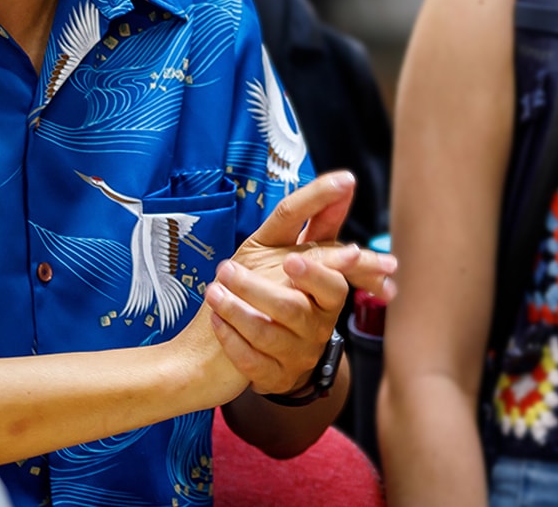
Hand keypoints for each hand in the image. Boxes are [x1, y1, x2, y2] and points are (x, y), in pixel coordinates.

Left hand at [202, 172, 398, 394]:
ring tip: (212, 290)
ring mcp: (298, 354)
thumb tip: (345, 181)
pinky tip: (215, 321)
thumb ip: (317, 220)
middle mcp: (318, 324)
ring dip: (235, 310)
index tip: (290, 261)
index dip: (313, 272)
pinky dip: (230, 339)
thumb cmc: (276, 286)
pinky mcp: (276, 377)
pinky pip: (251, 361)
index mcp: (326, 293)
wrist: (258, 341)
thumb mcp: (289, 250)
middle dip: (260, 290)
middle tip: (228, 269)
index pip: (330, 280)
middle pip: (294, 308)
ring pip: (267, 334)